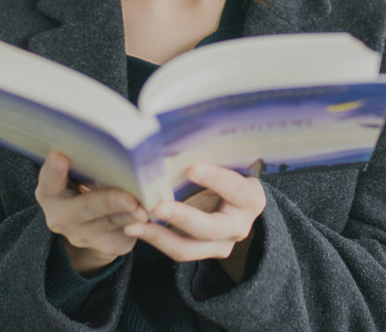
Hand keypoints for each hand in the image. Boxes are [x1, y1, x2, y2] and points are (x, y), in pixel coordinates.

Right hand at [35, 151, 147, 276]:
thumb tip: (112, 135)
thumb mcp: (76, 170)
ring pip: (111, 223)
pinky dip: (140, 222)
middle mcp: (62, 217)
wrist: (88, 221)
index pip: (49, 180)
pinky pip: (126, 233)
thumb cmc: (83, 181)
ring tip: (145, 210)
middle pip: (87, 207)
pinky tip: (151, 214)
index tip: (59, 156)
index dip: (54, 169)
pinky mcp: (108, 244)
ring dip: (130, 215)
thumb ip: (84, 159)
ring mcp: (84, 235)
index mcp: (50, 192)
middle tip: (129, 198)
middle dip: (109, 202)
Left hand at [123, 163, 265, 277]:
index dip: (216, 179)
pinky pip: (178, 250)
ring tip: (135, 223)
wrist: (237, 201)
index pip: (236, 189)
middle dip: (183, 217)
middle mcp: (240, 226)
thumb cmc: (229, 172)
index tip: (192, 168)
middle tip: (157, 206)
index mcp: (250, 197)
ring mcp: (222, 244)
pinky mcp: (204, 252)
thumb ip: (212, 155)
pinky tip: (136, 227)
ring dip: (160, 235)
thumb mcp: (228, 163)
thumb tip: (179, 134)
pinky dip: (156, 239)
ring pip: (189, 247)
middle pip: (211, 227)